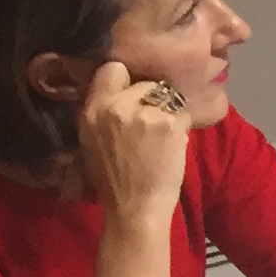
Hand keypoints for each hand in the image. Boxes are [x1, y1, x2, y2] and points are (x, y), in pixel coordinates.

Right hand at [78, 61, 189, 229]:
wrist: (134, 207)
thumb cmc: (112, 178)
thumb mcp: (92, 140)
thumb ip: (104, 112)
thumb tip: (121, 89)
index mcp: (93, 111)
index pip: (112, 69)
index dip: (125, 79)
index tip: (131, 91)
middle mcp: (117, 107)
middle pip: (145, 82)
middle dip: (151, 98)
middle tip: (151, 121)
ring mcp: (146, 113)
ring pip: (168, 95)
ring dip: (169, 110)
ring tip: (163, 134)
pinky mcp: (171, 123)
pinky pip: (183, 111)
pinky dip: (182, 124)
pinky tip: (173, 143)